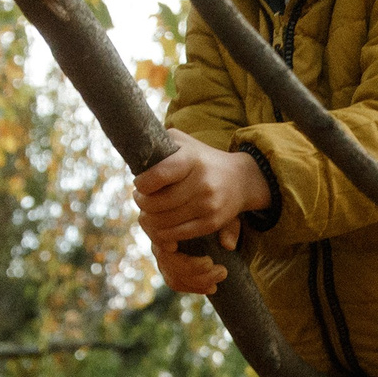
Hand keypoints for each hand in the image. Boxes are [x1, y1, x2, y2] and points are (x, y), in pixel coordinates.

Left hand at [134, 130, 271, 250]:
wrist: (242, 179)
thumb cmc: (203, 159)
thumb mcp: (185, 143)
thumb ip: (161, 142)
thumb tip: (135, 150)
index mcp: (193, 160)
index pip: (158, 175)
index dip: (141, 183)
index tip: (140, 182)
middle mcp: (202, 183)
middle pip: (156, 203)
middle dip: (141, 202)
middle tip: (140, 198)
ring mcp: (208, 205)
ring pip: (163, 221)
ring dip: (149, 218)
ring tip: (149, 210)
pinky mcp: (211, 223)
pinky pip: (176, 234)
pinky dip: (162, 233)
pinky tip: (160, 224)